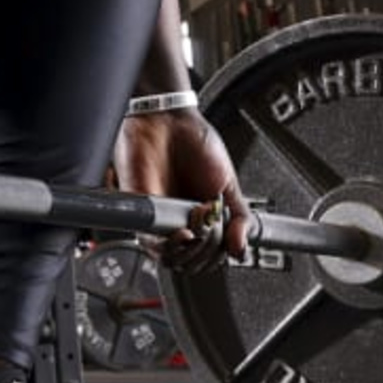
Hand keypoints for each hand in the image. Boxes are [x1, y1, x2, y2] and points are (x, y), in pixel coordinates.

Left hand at [115, 109, 249, 270]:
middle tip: (214, 223)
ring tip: (200, 223)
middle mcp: (179, 223)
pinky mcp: (141, 213)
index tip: (229, 237)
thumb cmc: (194, 144)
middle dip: (210, 249)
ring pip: (172, 259)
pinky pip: (150, 245)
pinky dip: (170, 247)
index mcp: (202, 219)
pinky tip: (183, 234)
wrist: (168, 119)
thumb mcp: (229, 184)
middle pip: (193, 262)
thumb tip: (241, 250)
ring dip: (193, 250)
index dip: (220, 253)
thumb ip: (240, 219)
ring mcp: (160, 220)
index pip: (210, 256)